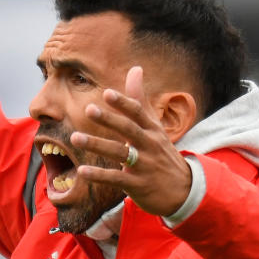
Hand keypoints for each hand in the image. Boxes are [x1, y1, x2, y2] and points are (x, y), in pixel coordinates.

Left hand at [71, 66, 192, 216]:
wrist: (183, 190)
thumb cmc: (162, 153)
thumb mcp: (154, 126)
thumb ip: (140, 100)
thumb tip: (135, 68)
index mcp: (152, 130)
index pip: (138, 113)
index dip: (123, 103)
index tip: (107, 93)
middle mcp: (149, 145)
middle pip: (128, 130)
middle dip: (109, 119)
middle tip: (88, 109)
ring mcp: (144, 165)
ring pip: (119, 153)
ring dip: (97, 145)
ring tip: (75, 137)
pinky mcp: (138, 185)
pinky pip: (116, 179)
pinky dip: (99, 175)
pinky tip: (82, 171)